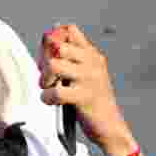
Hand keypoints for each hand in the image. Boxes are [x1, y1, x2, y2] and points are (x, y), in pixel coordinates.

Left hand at [37, 24, 129, 148]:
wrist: (110, 126)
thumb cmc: (92, 101)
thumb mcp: (86, 73)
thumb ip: (71, 57)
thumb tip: (47, 38)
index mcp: (93, 54)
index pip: (69, 30)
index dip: (52, 41)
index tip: (49, 57)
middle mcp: (93, 62)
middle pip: (57, 46)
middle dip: (44, 61)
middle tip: (46, 76)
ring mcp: (90, 78)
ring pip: (54, 65)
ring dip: (45, 78)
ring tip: (48, 88)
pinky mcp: (84, 96)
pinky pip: (55, 91)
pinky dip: (47, 97)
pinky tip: (51, 101)